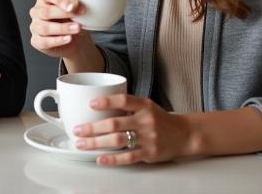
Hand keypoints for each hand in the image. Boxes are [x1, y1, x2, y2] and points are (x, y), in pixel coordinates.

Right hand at [29, 0, 85, 58]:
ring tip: (77, 28)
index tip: (74, 4)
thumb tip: (77, 5)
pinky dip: (58, 40)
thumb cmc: (71, 19)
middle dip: (64, 13)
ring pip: (45, 28)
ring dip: (63, 28)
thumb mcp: (75, 9)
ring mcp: (35, 26)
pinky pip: (44, 42)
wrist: (73, 39)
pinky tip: (68, 38)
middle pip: (46, 12)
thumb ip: (74, 5)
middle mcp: (37, 11)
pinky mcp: (36, 41)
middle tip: (79, 15)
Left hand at [73, 94, 192, 164]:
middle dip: (93, 127)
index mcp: (144, 105)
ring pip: (118, 141)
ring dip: (97, 143)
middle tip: (77, 130)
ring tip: (82, 144)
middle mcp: (145, 121)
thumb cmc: (160, 118)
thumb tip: (99, 104)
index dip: (106, 101)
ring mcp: (147, 138)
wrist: (184, 134)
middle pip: (115, 123)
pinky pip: (128, 157)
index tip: (90, 103)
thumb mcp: (146, 105)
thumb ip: (127, 105)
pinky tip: (100, 159)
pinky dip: (112, 159)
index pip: (124, 100)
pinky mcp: (149, 154)